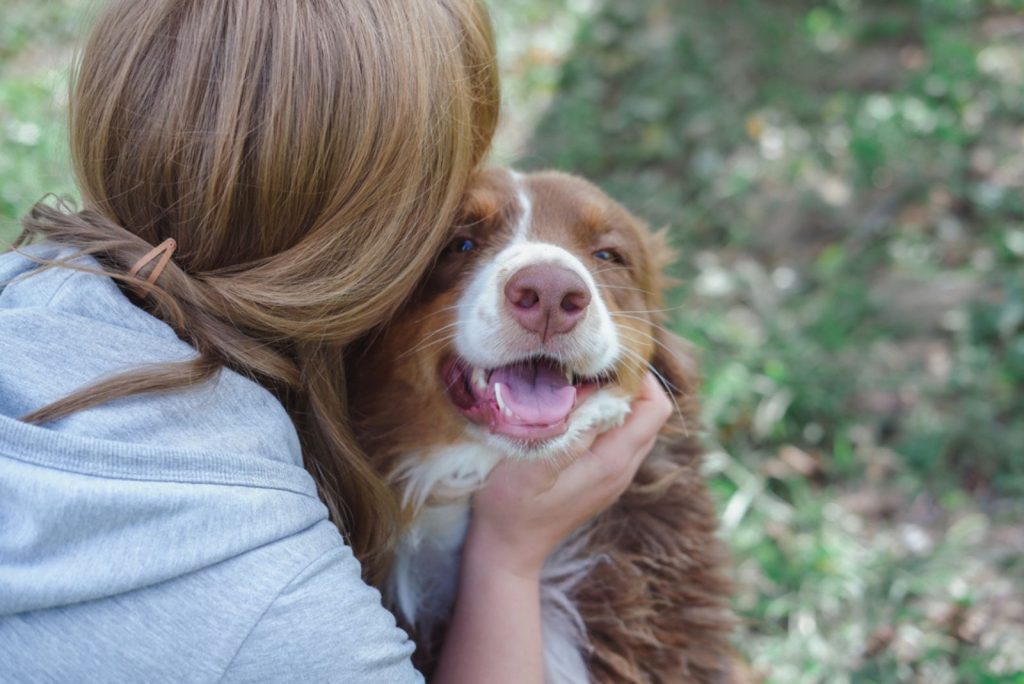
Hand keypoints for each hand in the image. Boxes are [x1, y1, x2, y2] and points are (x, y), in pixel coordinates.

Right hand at [464, 372, 672, 579]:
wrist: (506, 552)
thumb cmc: (510, 506)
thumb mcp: (533, 464)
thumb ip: (571, 431)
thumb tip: (600, 395)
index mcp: (612, 461)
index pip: (656, 408)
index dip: (639, 377)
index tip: (602, 360)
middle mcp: (622, 469)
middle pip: (649, 414)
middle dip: (627, 383)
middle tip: (587, 367)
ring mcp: (613, 477)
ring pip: (635, 426)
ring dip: (615, 400)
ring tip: (576, 386)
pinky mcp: (600, 480)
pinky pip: (618, 439)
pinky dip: (605, 418)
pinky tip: (571, 413)